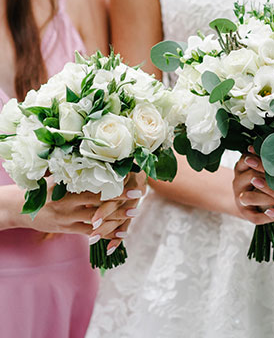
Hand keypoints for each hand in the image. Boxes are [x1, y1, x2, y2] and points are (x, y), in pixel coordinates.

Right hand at [26, 172, 145, 252]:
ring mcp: (67, 217)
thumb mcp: (56, 177)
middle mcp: (67, 202)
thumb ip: (75, 172)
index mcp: (66, 186)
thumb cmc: (41, 188)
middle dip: (119, 198)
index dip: (111, 180)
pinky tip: (121, 233)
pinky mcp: (67, 229)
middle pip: (98, 200)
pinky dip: (106, 233)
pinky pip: (90, 233)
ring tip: (133, 213)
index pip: (93, 183)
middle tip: (137, 194)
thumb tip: (97, 158)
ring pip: (96, 219)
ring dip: (117, 217)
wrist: (17, 208)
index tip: (128, 176)